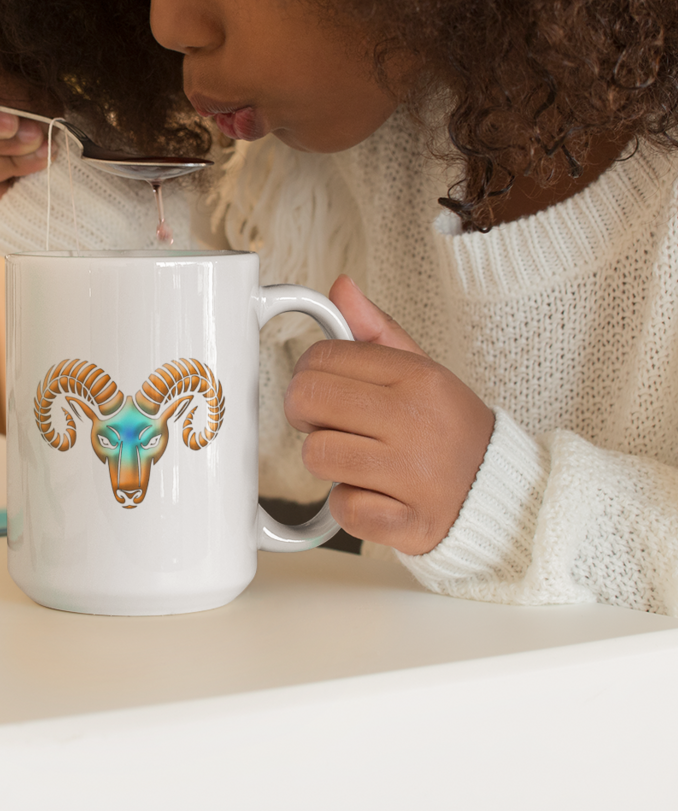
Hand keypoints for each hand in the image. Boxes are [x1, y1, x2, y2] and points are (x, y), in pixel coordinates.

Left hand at [284, 275, 494, 554]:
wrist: (505, 494)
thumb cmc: (450, 428)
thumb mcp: (422, 370)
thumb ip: (376, 329)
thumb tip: (341, 288)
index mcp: (417, 378)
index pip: (322, 358)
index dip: (309, 372)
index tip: (322, 388)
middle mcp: (416, 422)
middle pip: (308, 401)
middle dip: (305, 413)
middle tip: (328, 422)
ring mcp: (414, 475)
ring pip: (317, 456)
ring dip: (327, 461)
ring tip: (357, 459)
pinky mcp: (410, 523)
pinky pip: (344, 509)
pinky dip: (350, 506)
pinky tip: (375, 495)